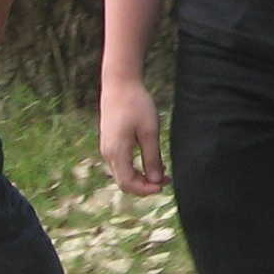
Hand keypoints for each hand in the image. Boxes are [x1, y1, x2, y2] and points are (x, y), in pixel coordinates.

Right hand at [99, 74, 167, 195]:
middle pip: (124, 181)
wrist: (119, 84)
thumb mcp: (149, 132)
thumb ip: (152, 158)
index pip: (128, 183)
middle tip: (167, 180)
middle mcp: (108, 153)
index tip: (163, 185)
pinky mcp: (109, 142)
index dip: (146, 190)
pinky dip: (135, 167)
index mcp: (117, 152)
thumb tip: (156, 180)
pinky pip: (121, 163)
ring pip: (122, 173)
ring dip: (141, 176)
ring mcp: (107, 148)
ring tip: (163, 171)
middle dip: (145, 185)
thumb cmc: (136, 104)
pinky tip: (151, 160)